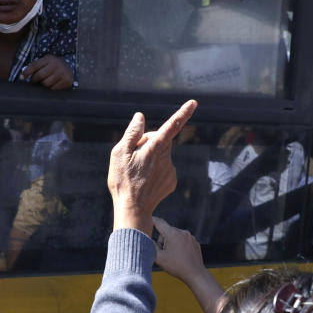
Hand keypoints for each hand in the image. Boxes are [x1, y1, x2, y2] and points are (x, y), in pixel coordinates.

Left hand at [19, 55, 73, 89]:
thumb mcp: (44, 62)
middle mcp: (57, 64)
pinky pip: (53, 89)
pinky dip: (51, 88)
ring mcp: (62, 73)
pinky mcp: (67, 81)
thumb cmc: (52, 66)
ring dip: (43, 84)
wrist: (68, 67)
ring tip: (45, 81)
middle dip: (34, 80)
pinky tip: (53, 84)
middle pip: (39, 76)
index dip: (26, 72)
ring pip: (46, 84)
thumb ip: (34, 67)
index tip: (21, 78)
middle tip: (34, 81)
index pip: (34, 66)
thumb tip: (21, 77)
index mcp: (49, 58)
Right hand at [108, 100, 197, 234]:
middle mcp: (167, 157)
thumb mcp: (119, 153)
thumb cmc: (123, 181)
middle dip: (148, 142)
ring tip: (136, 172)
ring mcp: (170, 170)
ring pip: (161, 155)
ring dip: (150, 157)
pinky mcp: (171, 181)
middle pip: (160, 140)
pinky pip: (163, 168)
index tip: (194, 103)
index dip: (183, 113)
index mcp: (155, 148)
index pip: (171, 125)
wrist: (133, 209)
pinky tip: (144, 180)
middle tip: (131, 156)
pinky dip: (154, 170)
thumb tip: (140, 117)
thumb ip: (132, 133)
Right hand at [153, 216, 223, 312]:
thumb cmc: (177, 267)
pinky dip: (179, 245)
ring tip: (173, 256)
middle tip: (164, 253)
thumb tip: (145, 238)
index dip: (151, 220)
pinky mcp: (194, 241)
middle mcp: (182, 232)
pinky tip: (180, 255)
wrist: (196, 274)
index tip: (145, 219)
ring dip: (171, 242)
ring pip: (174, 235)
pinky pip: (182, 239)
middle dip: (162, 240)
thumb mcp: (159, 258)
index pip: (158, 222)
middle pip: (166, 231)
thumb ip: (150, 246)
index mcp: (173, 234)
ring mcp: (189, 236)